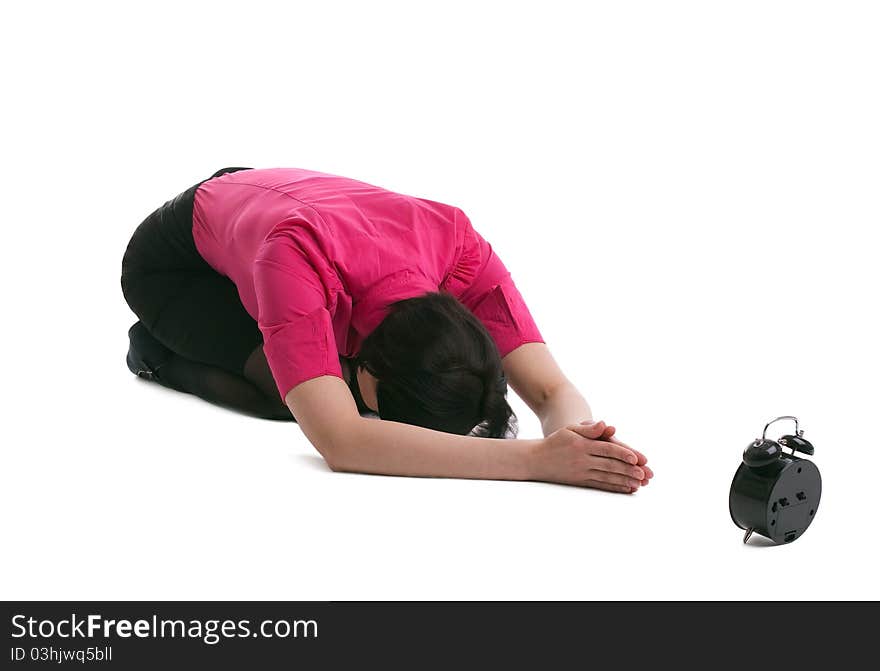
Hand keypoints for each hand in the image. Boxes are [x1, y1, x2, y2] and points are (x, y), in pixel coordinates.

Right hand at [529, 420, 646, 492]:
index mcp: (582, 445)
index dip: (622, 453)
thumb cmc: (555, 441)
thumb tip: (606, 424)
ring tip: (640, 483)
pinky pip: (600, 485)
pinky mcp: (580, 481)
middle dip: (628, 470)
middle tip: (644, 474)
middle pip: (609, 465)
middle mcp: (582, 460)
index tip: (636, 458)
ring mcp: (581, 472)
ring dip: (625, 481)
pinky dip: (615, 487)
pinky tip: (626, 488)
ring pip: (607, 477)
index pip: (606, 449)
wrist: (536, 460)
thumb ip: (589, 428)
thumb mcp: (570, 429)